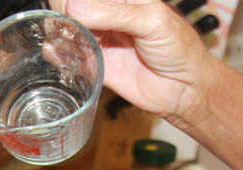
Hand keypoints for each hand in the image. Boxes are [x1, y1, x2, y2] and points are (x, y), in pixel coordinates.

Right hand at [48, 0, 216, 117]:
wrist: (184, 88)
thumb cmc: (178, 48)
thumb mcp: (150, 21)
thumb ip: (113, 13)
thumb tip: (74, 7)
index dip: (73, 1)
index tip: (71, 10)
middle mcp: (107, 16)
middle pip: (71, 9)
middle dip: (63, 17)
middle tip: (69, 29)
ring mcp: (100, 39)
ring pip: (66, 31)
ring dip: (58, 35)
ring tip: (66, 43)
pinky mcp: (95, 64)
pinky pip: (70, 57)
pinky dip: (59, 55)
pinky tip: (60, 56)